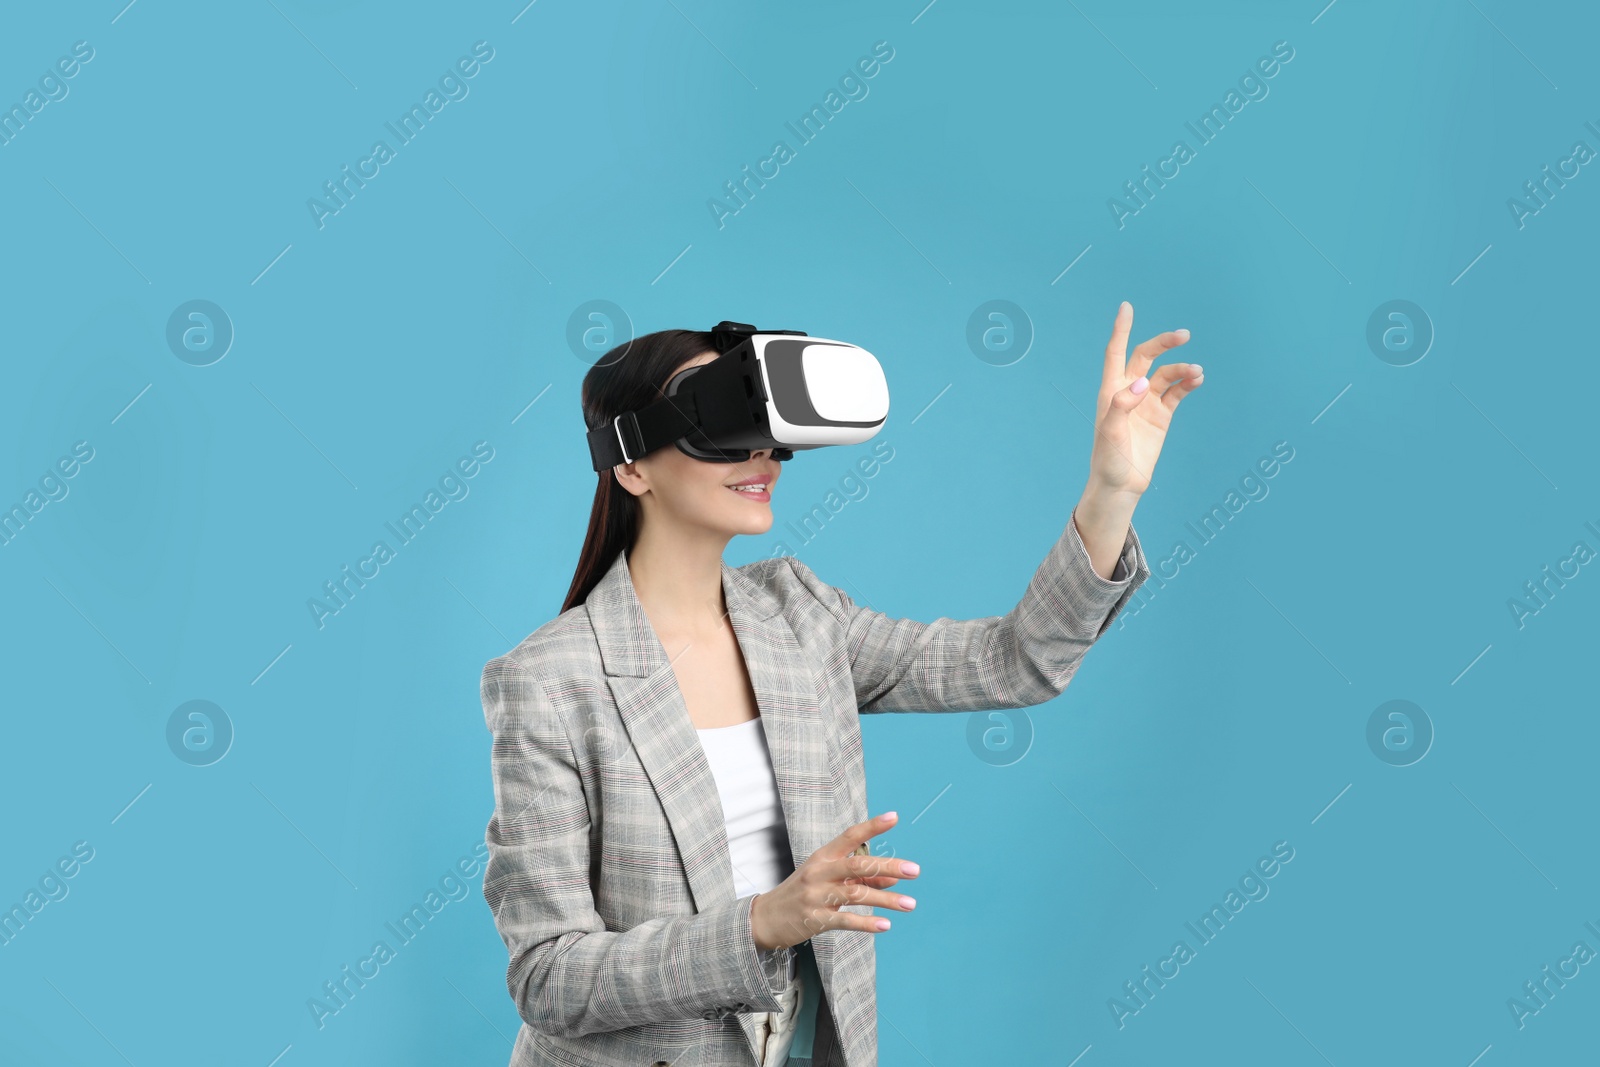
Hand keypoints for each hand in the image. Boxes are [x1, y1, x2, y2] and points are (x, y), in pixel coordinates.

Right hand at [750, 812, 919, 951]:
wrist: (765, 917)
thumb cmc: (802, 892)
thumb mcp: (828, 879)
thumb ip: (861, 877)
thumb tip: (893, 878)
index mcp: (823, 856)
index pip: (850, 836)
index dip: (872, 826)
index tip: (894, 817)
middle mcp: (820, 872)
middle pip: (858, 865)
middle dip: (888, 866)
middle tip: (914, 870)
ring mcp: (816, 895)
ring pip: (856, 893)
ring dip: (886, 899)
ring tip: (910, 904)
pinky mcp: (814, 919)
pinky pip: (845, 920)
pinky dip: (866, 923)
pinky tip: (885, 925)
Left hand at [1088, 301, 1203, 498]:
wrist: (1121, 484)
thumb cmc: (1108, 459)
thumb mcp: (1110, 433)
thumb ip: (1121, 405)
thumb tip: (1141, 383)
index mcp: (1111, 390)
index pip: (1116, 352)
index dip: (1121, 329)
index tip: (1126, 306)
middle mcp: (1130, 391)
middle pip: (1147, 356)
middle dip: (1164, 343)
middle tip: (1184, 335)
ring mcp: (1147, 402)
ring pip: (1167, 374)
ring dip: (1182, 369)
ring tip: (1197, 373)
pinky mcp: (1162, 415)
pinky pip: (1177, 392)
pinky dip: (1188, 383)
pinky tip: (1197, 379)